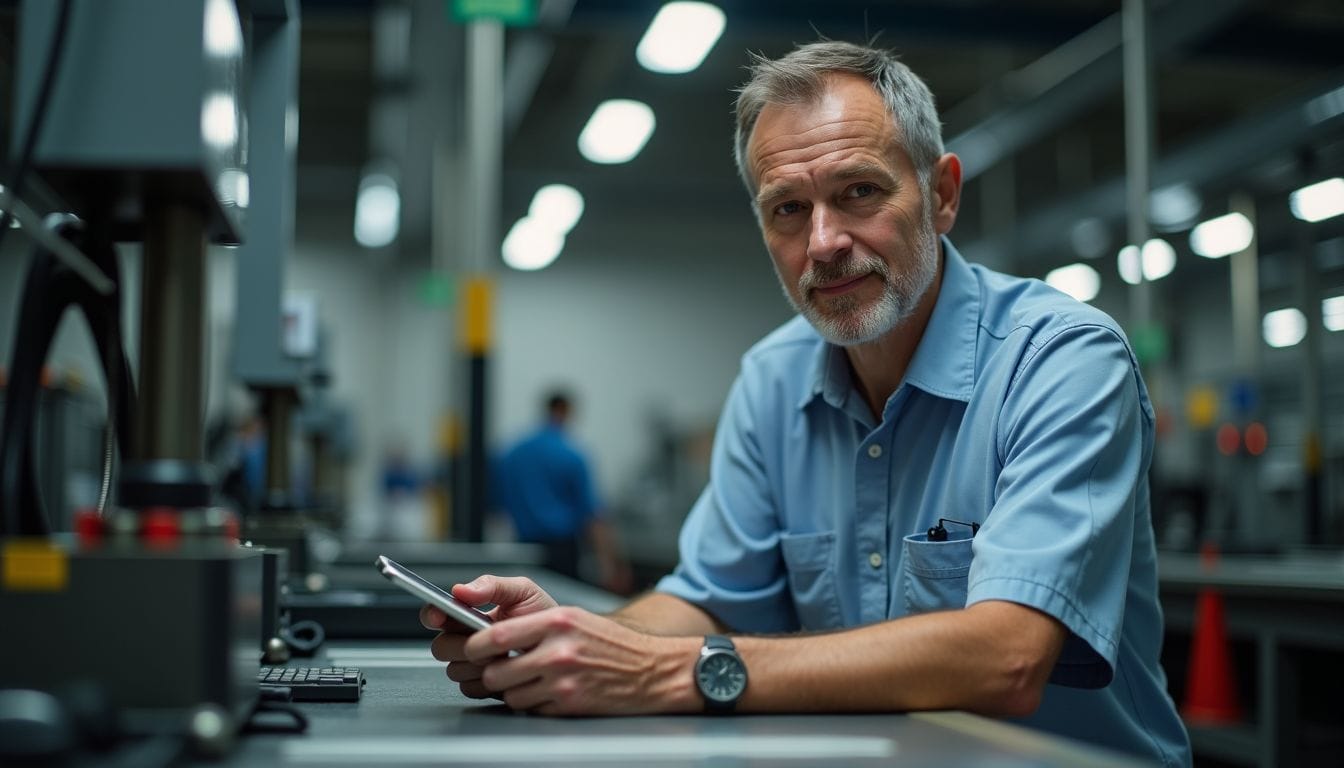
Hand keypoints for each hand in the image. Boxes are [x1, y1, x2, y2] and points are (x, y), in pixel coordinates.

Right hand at [420, 575, 557, 699]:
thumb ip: (492, 585)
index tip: (439, 615)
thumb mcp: (522, 591)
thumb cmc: (543, 614)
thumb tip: (460, 589)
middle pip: (440, 647)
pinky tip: (507, 668)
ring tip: (506, 652)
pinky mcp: (481, 687)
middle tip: (489, 637)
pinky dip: (488, 680)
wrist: (565, 644)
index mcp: (467, 614)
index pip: (435, 615)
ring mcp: (471, 665)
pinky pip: (469, 688)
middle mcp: (464, 640)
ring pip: (454, 670)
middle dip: (462, 644)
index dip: (432, 615)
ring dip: (478, 663)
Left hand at [462, 605, 699, 715]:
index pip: (496, 635)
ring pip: (509, 694)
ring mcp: (563, 681)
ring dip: (511, 690)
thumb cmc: (612, 644)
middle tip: (496, 667)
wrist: (652, 670)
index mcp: (557, 621)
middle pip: (495, 670)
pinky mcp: (569, 705)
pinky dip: (532, 703)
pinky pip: (530, 709)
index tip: (471, 647)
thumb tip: (489, 634)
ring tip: (529, 679)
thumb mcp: (574, 617)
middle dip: (489, 672)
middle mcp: (558, 650)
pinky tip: (548, 691)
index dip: (475, 645)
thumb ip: (533, 623)